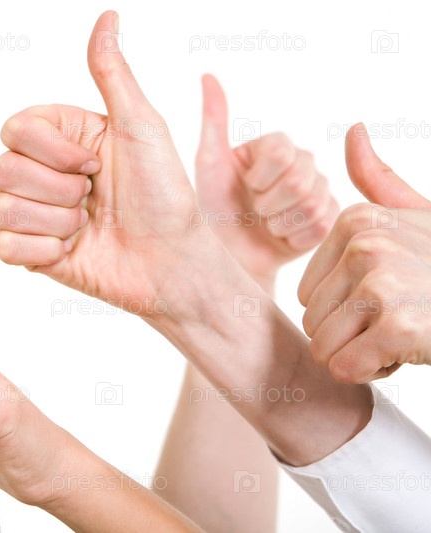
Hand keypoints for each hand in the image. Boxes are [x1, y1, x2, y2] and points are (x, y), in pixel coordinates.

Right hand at [0, 11, 211, 317]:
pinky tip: (71, 250)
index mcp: (63, 138)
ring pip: (1, 208)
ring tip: (87, 226)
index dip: (51, 150)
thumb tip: (108, 17)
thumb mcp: (141, 126)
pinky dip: (42, 250)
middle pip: (2, 168)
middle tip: (93, 198)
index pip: (15, 128)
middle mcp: (43, 173)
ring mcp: (35, 214)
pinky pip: (4, 247)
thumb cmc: (165, 195)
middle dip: (57, 189)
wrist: (170, 262)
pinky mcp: (32, 252)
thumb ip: (112, 74)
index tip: (94, 164)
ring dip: (55, 221)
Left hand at [195, 74, 337, 283]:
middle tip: (253, 210)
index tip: (245, 186)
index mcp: (276, 145)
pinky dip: (293, 238)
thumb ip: (213, 120)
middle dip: (267, 203)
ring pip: (312, 203)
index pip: (283, 150)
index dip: (260, 176)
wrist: (227, 256)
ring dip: (278, 222)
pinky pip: (320, 226)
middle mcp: (302, 163)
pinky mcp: (328, 221)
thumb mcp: (208, 164)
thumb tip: (207, 75)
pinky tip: (280, 238)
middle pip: (300, 178)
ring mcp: (320, 191)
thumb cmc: (211, 209)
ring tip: (265, 224)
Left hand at [298, 123, 430, 381]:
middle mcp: (364, 246)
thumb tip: (353, 129)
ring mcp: (380, 283)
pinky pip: (345, 368)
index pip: (307, 293)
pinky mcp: (396, 326)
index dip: (345, 309)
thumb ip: (379, 182)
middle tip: (402, 319)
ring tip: (406, 333)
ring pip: (324, 347)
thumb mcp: (422, 215)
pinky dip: (374, 373)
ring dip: (363, 355)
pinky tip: (410, 352)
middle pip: (312, 321)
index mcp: (357, 221)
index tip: (391, 298)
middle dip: (352, 334)